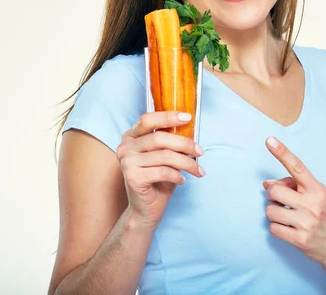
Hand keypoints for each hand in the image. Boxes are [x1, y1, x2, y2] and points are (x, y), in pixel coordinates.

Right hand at [116, 111, 205, 229]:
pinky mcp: (132, 177)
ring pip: (165, 156)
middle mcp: (125, 147)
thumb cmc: (158, 179)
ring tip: (197, 170)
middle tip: (200, 152)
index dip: (168, 116)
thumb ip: (170, 140)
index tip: (188, 117)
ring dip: (187, 163)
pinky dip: (177, 175)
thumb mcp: (165, 155)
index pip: (148, 119)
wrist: (145, 209)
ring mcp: (127, 162)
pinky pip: (162, 171)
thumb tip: (190, 126)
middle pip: (159, 138)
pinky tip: (182, 180)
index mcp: (131, 136)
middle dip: (185, 144)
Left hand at [263, 137, 325, 272]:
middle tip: (283, 202)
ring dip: (274, 214)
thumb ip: (295, 188)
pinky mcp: (300, 240)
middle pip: (275, 190)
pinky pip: (273, 228)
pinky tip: (289, 230)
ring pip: (270, 210)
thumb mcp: (319, 198)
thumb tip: (266, 184)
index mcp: (318, 189)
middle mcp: (312, 203)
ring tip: (288, 218)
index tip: (269, 140)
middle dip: (273, 196)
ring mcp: (306, 222)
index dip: (282, 152)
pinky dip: (277, 229)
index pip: (297, 167)